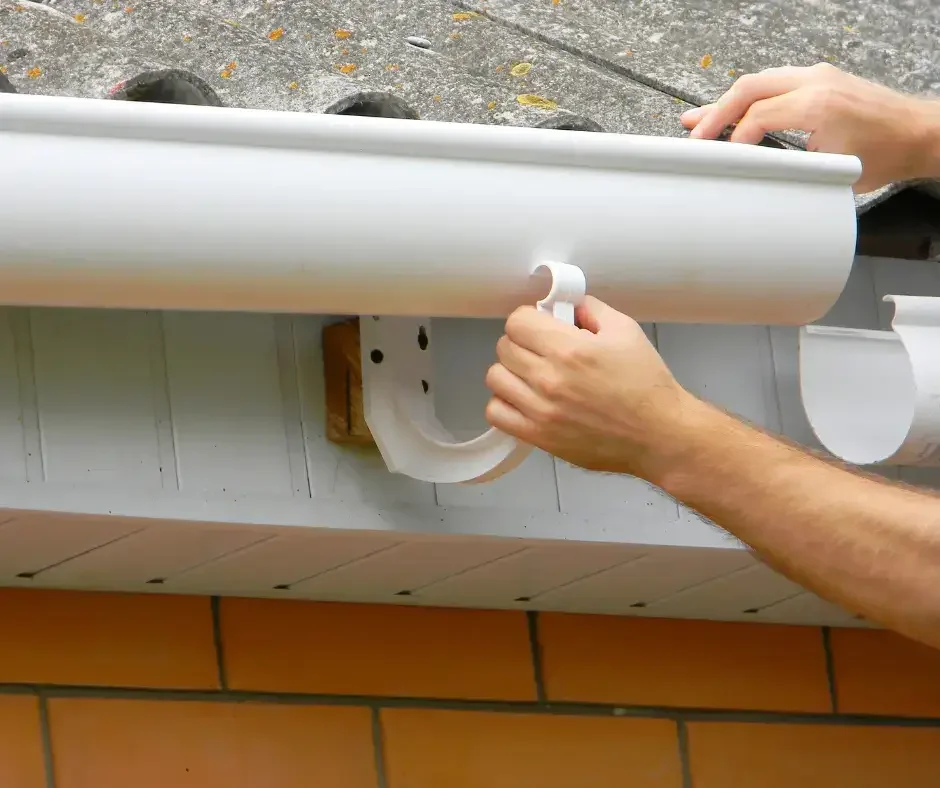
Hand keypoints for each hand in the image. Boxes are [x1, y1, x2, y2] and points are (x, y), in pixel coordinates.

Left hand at [484, 296, 694, 478]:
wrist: (659, 435)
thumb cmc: (646, 386)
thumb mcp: (625, 331)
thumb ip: (590, 310)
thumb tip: (564, 304)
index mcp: (570, 349)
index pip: (517, 321)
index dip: (529, 319)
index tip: (540, 326)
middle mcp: (549, 379)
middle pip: (504, 347)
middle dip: (522, 342)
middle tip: (541, 349)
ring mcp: (541, 410)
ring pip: (496, 377)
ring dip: (511, 371)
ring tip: (532, 374)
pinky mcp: (539, 436)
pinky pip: (496, 413)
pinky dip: (505, 403)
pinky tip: (525, 399)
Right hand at [680, 63, 939, 192]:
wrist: (918, 134)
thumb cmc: (885, 154)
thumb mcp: (832, 171)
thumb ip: (788, 167)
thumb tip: (752, 172)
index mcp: (816, 103)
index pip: (756, 116)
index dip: (731, 138)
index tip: (717, 157)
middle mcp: (815, 82)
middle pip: (749, 88)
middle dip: (715, 112)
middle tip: (693, 134)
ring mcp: (818, 76)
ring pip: (759, 81)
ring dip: (728, 102)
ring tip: (698, 120)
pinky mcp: (820, 80)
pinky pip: (774, 82)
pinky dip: (749, 98)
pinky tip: (732, 109)